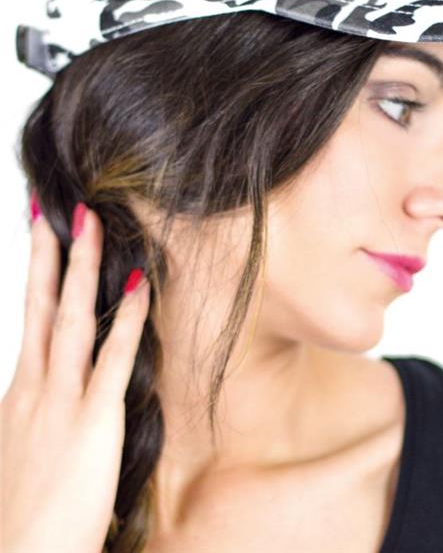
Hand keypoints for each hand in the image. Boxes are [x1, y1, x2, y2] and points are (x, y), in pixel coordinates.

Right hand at [1, 200, 149, 552]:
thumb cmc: (24, 519)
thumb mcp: (22, 453)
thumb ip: (38, 417)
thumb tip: (51, 393)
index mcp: (20, 393)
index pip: (30, 319)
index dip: (36, 276)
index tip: (40, 236)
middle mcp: (34, 386)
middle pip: (41, 305)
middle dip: (50, 253)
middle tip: (57, 208)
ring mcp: (61, 400)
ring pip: (70, 318)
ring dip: (82, 267)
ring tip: (90, 223)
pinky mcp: (93, 420)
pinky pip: (112, 358)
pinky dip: (126, 318)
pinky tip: (138, 285)